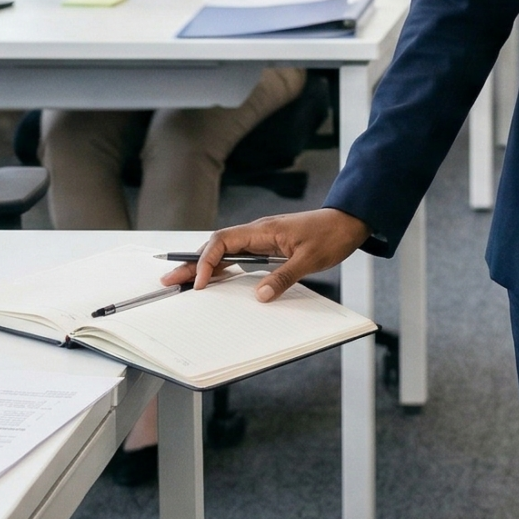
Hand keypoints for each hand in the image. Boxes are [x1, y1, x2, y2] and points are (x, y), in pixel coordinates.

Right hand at [165, 209, 369, 302]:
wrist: (348, 222)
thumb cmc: (331, 235)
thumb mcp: (309, 260)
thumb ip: (283, 277)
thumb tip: (260, 296)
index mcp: (263, 230)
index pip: (223, 241)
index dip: (206, 260)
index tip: (199, 282)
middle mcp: (258, 232)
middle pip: (217, 246)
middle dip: (192, 263)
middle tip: (170, 280)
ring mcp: (262, 238)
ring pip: (225, 251)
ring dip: (204, 266)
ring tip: (183, 282)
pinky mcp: (268, 245)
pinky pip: (239, 255)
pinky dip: (222, 266)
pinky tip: (213, 278)